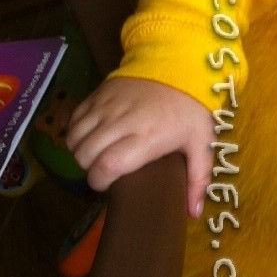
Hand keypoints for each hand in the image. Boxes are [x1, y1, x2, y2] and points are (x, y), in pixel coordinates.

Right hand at [66, 77, 213, 218]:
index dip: (100, 182)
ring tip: (97, 154)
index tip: (109, 185)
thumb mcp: (202, 142)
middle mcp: (122, 121)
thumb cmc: (190, 107)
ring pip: (74, 138)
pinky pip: (74, 119)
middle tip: (105, 170)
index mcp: (147, 137)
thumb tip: (193, 213)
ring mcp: (107, 106)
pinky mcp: (98, 93)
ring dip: (80, 151)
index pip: (106, 166)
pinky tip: (91, 136)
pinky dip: (76, 132)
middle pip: (85, 155)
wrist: (179, 63)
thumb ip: (198, 178)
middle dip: (89, 169)